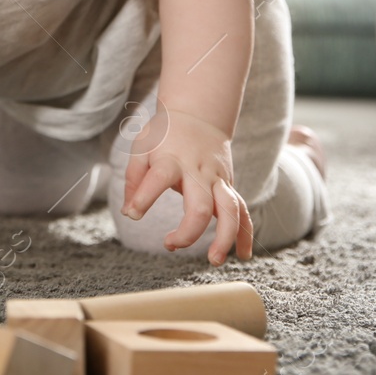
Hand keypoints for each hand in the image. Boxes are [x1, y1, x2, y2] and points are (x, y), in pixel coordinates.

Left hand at [121, 103, 252, 264]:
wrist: (199, 113)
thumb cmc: (165, 134)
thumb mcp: (142, 146)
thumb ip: (133, 178)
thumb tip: (129, 212)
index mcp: (172, 160)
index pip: (159, 178)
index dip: (144, 198)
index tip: (133, 214)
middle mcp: (198, 171)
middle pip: (200, 205)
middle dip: (189, 232)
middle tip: (170, 244)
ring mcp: (217, 179)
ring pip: (230, 210)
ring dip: (225, 237)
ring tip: (214, 260)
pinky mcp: (228, 185)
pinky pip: (242, 210)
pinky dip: (246, 233)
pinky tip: (243, 255)